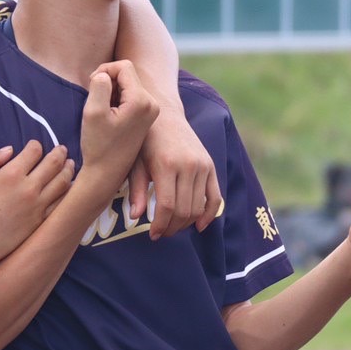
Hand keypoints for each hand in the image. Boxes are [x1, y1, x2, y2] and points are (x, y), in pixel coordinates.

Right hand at [0, 141, 74, 264]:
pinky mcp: (41, 221)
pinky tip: (69, 188)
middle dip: (59, 153)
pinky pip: (60, 203)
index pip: (33, 151)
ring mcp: (38, 205)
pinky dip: (68, 192)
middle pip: (53, 164)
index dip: (36, 145)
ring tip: (71, 165)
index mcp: (12, 174)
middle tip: (62, 150)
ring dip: (68, 170)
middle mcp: (29, 188)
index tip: (35, 146)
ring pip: (62, 182)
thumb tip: (9, 150)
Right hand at [77, 61, 158, 196]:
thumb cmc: (98, 145)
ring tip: (102, 112)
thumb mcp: (93, 111)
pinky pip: (129, 97)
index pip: (123, 66)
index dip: (104, 71)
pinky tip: (108, 118)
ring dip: (111, 92)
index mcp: (142, 100)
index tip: (92, 88)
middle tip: (96, 102)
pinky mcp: (145, 118)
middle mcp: (152, 104)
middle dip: (108, 82)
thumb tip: (104, 74)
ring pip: (127, 85)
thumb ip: (99, 84)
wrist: (105, 174)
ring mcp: (150, 112)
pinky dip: (116, 101)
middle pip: (127, 74)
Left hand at [127, 106, 222, 238]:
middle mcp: (188, 165)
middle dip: (172, 227)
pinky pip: (215, 197)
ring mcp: (202, 165)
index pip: (168, 206)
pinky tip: (199, 226)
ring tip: (172, 228)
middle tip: (160, 233)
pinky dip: (209, 214)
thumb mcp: (135, 161)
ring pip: (198, 207)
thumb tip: (135, 216)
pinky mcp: (210, 166)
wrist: (166, 115)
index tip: (153, 234)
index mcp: (166, 164)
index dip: (160, 225)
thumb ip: (136, 189)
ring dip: (186, 224)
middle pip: (184, 210)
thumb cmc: (145, 140)